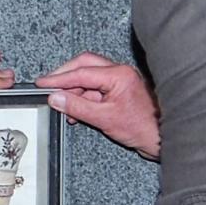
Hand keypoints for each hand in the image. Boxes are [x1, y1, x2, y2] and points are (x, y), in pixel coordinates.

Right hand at [37, 53, 159, 158]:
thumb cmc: (143, 128)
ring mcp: (120, 82)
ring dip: (74, 91)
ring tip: (63, 106)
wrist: (162, 139)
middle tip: (49, 87)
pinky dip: (84, 99)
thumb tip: (57, 98)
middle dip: (65, 77)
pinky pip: (97, 90)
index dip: (58, 78)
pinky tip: (77, 112)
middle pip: (84, 66)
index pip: (81, 72)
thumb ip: (78, 107)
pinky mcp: (120, 93)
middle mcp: (120, 73)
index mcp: (118, 74)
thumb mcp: (104, 118)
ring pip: (90, 78)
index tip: (43, 83)